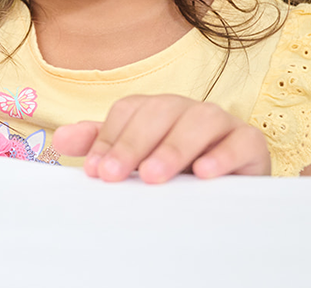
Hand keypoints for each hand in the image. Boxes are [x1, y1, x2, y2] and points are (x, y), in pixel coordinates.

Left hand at [52, 95, 270, 182]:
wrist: (226, 200)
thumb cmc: (174, 177)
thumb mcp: (135, 162)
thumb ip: (101, 146)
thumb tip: (60, 138)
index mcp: (157, 111)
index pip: (130, 111)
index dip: (109, 137)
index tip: (95, 170)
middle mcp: (187, 111)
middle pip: (160, 111)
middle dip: (133, 143)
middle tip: (114, 175)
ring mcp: (221, 124)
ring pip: (200, 120)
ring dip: (173, 147)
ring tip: (152, 176)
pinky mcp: (250, 144)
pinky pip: (240, 141)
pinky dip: (223, 155)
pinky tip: (204, 173)